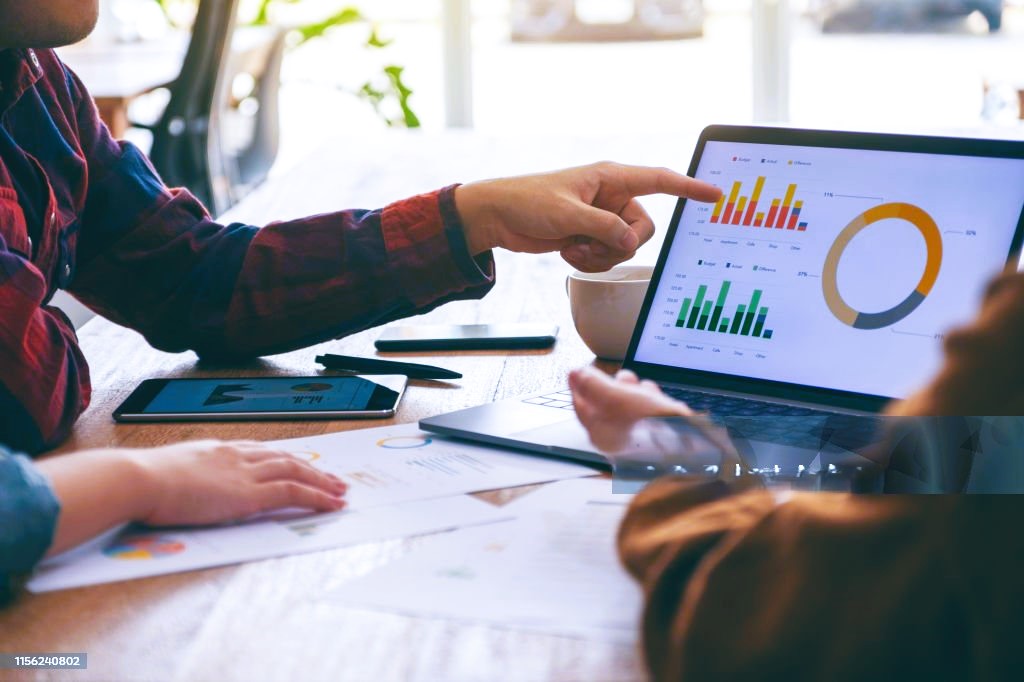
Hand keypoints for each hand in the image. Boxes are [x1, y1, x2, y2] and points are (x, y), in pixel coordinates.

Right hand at [39, 439, 347, 556]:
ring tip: (340, 491)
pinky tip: (331, 504)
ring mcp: (245, 473)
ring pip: (296, 471)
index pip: (261, 451)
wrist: (138, 479)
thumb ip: (183, 476)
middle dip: (312, 468)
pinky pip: (293, 492)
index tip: (299, 464)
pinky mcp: (249, 494)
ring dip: (322, 481)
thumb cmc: (141, 480)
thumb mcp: (167, 472)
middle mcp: (237, 456)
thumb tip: (179, 486)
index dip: (284, 458)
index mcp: (217, 449)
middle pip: (285, 457)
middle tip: (332, 478)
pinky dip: (317, 497)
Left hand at [455, 162, 721, 271]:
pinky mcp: (590, 236)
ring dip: (599, 255)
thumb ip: (603, 228)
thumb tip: (630, 243)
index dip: (689, 188)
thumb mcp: (567, 214)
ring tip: (571, 245)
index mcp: (610, 178)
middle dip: (618, 244)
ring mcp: (601, 219)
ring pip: (624, 247)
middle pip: (642, 229)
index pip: (659, 181)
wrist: (498, 217)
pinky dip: (589, 260)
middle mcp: (611, 197)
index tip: (715, 194)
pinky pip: (606, 257)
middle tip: (589, 242)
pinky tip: (566, 251)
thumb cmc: (527, 202)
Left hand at [570, 367, 741, 474]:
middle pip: (606, 407)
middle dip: (614, 387)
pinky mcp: (656, 440)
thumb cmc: (650, 427)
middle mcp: (614, 440)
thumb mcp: (616, 397)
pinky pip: (649, 418)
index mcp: (599, 433)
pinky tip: (659, 399)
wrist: (690, 454)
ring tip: (646, 387)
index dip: (580, 385)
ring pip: (630, 410)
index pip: (581, 406)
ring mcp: (636, 441)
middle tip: (624, 377)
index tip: (578, 370)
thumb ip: (594, 384)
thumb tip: (575, 373)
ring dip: (636, 394)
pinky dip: (651, 405)